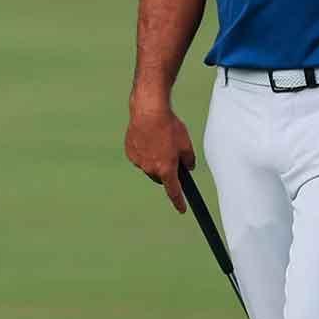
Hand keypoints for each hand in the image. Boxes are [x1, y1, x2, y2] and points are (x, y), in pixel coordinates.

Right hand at [125, 95, 196, 212]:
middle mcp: (150, 168)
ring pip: (149, 167)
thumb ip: (189, 160)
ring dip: (154, 160)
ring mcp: (138, 161)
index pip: (174, 191)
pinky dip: (144, 152)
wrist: (148, 110)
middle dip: (166, 171)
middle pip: (160, 177)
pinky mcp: (130, 152)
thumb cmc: (169, 125)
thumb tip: (187, 167)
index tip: (182, 209)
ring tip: (158, 141)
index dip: (179, 202)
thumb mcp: (186, 143)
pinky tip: (148, 139)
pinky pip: (139, 158)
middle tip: (171, 155)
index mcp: (166, 168)